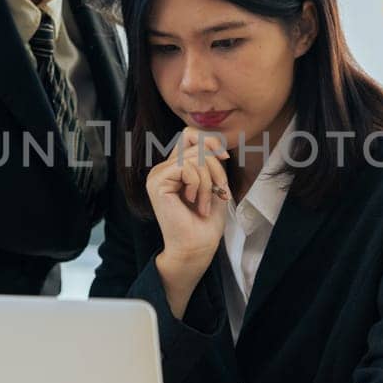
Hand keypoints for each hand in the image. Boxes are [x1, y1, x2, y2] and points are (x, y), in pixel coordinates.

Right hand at [146, 128, 230, 315]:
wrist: (196, 247)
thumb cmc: (205, 222)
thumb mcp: (213, 183)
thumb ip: (210, 160)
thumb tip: (213, 141)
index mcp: (174, 168)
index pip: (190, 135)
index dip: (210, 141)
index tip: (225, 158)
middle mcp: (163, 169)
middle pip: (196, 144)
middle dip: (216, 167)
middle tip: (221, 191)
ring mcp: (157, 175)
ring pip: (194, 157)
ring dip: (209, 181)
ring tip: (205, 203)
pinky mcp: (157, 182)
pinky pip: (186, 167)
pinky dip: (199, 185)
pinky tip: (194, 202)